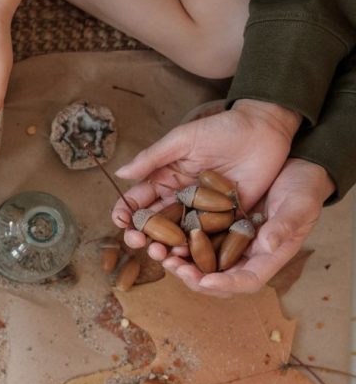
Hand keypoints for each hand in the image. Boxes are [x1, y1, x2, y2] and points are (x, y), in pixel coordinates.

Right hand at [111, 99, 303, 292]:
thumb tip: (120, 174)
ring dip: (165, 247)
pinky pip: (208, 238)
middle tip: (137, 242)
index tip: (120, 221)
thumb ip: (152, 158)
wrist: (264, 130)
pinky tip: (187, 254)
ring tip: (160, 252)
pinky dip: (196, 250)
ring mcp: (202, 212)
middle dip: (141, 236)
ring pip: (177, 235)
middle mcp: (179, 200)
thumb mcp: (182, 140)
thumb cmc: (220, 129)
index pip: (138, 201)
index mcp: (164, 181)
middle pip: (154, 224)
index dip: (125, 212)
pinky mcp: (225, 219)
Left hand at [171, 159, 333, 294]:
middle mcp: (245, 255)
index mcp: (268, 257)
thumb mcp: (299, 206)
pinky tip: (158, 233)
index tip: (204, 280)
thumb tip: (267, 245)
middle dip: (192, 276)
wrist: (295, 170)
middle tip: (173, 266)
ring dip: (178, 261)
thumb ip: (285, 226)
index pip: (246, 280)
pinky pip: (193, 239)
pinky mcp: (215, 226)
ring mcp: (228, 242)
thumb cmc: (304, 190)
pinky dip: (177, 240)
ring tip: (158, 252)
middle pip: (216, 277)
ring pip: (200, 261)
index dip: (225, 284)